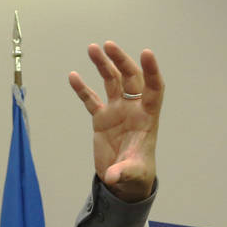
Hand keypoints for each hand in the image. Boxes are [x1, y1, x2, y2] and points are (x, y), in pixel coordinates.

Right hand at [69, 41, 163, 201]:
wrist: (124, 180)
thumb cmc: (136, 175)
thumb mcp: (132, 175)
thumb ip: (124, 173)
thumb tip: (112, 177)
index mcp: (147, 118)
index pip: (153, 89)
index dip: (152, 71)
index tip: (146, 53)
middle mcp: (133, 109)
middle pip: (130, 78)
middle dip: (121, 61)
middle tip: (108, 46)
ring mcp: (117, 111)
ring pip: (111, 82)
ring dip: (103, 65)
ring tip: (93, 48)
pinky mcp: (102, 119)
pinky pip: (91, 99)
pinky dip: (83, 88)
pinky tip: (73, 76)